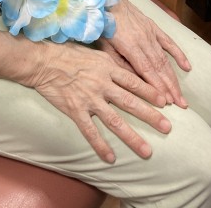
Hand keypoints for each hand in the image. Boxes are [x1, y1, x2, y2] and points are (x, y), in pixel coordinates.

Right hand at [27, 39, 172, 162]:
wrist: (43, 60)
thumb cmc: (68, 53)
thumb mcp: (95, 53)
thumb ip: (111, 64)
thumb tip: (129, 70)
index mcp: (107, 68)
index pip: (134, 82)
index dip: (151, 92)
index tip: (165, 101)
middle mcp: (102, 84)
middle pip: (131, 102)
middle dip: (151, 116)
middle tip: (167, 127)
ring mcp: (89, 99)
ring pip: (115, 121)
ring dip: (132, 137)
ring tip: (146, 150)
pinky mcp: (75, 110)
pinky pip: (90, 131)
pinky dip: (100, 145)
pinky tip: (110, 158)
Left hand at [96, 0, 190, 108]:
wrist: (108, 0)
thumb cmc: (103, 25)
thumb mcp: (104, 46)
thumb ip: (118, 63)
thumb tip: (132, 82)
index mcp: (130, 46)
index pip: (146, 70)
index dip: (157, 87)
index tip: (166, 102)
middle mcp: (144, 40)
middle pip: (159, 68)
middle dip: (170, 88)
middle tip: (180, 105)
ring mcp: (151, 33)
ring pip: (165, 59)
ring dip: (174, 78)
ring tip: (181, 95)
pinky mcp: (154, 27)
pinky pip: (169, 42)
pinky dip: (179, 54)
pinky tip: (187, 66)